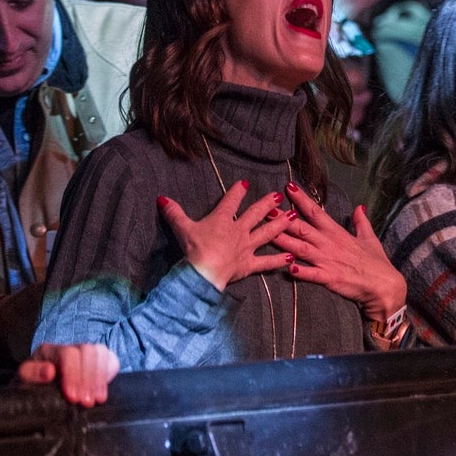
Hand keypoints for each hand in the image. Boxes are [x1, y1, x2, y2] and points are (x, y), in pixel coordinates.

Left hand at [17, 343, 119, 406]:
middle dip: (88, 378)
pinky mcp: (99, 360)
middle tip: (86, 402)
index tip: (72, 397)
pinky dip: (109, 376)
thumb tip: (49, 372)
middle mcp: (70, 347)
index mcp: (49, 350)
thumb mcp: (24, 380)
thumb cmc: (32, 385)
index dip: (73, 374)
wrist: (39, 390)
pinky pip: (111, 360)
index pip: (68, 354)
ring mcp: (86, 352)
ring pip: (100, 353)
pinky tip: (102, 393)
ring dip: (100, 379)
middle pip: (88, 351)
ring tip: (96, 400)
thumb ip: (31, 374)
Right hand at [158, 183, 292, 291]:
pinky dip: (279, 260)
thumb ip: (174, 213)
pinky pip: (267, 262)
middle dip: (267, 203)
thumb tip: (162, 198)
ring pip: (268, 233)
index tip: (244, 183)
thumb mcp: (182, 228)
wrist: (204, 272)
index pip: (231, 201)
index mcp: (222, 220)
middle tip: (279, 196)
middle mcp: (238, 231)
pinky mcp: (249, 265)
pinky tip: (292, 257)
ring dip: (281, 224)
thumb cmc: (194, 249)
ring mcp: (246, 247)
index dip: (237, 191)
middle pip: (256, 214)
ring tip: (293, 217)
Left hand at [275, 187, 406, 321]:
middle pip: (302, 228)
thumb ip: (360, 222)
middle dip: (282, 219)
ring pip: (301, 248)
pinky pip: (312, 274)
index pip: (316, 212)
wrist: (385, 285)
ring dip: (283, 241)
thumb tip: (358, 207)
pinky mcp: (330, 278)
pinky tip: (287, 267)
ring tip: (266, 233)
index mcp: (338, 233)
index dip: (301, 199)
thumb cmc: (377, 262)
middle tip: (266, 208)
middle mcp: (330, 244)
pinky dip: (300, 271)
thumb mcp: (369, 238)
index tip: (288, 187)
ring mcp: (329, 261)